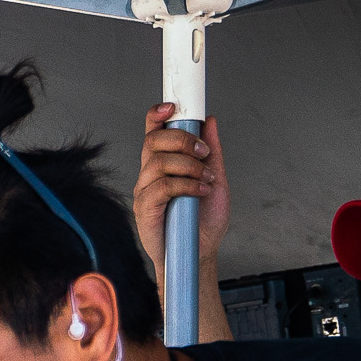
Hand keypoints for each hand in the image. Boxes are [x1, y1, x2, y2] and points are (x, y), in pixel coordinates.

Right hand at [135, 101, 232, 288]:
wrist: (199, 253)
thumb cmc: (203, 221)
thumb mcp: (216, 179)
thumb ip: (211, 152)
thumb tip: (210, 121)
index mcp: (163, 164)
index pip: (153, 133)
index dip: (157, 116)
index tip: (172, 106)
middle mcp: (149, 175)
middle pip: (154, 141)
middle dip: (183, 140)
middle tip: (204, 153)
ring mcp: (144, 192)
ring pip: (158, 162)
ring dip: (189, 165)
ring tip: (207, 179)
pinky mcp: (144, 210)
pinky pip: (161, 186)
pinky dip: (186, 184)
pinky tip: (200, 190)